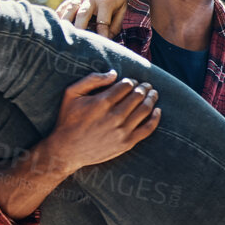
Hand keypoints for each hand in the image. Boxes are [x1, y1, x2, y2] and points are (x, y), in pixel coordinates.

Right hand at [47, 70, 161, 171]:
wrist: (67, 150)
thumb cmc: (68, 119)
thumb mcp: (71, 94)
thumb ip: (92, 79)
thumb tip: (114, 73)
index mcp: (102, 101)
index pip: (127, 85)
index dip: (131, 81)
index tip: (131, 82)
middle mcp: (115, 116)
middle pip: (138, 95)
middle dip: (144, 87)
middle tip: (146, 85)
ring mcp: (122, 130)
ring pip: (145, 109)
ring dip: (152, 98)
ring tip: (153, 93)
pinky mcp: (127, 143)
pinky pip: (148, 128)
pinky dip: (155, 118)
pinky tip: (157, 110)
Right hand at [58, 0, 134, 34]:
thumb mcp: (122, 10)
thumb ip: (115, 25)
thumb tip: (105, 41)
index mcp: (106, 2)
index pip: (103, 22)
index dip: (102, 35)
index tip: (100, 45)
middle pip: (83, 14)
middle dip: (79, 27)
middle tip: (76, 41)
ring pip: (70, 10)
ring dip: (65, 22)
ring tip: (62, 35)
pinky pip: (63, 7)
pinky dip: (58, 16)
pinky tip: (54, 26)